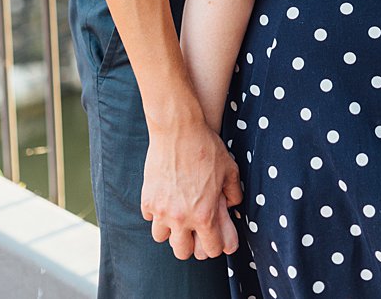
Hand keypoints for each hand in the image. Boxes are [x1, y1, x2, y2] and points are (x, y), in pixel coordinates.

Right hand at [143, 125, 242, 259]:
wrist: (177, 128)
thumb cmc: (206, 148)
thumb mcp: (230, 171)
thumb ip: (233, 194)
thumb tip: (231, 206)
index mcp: (204, 215)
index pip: (211, 250)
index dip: (216, 244)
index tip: (214, 235)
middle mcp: (181, 217)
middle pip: (183, 252)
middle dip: (190, 243)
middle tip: (194, 229)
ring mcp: (161, 209)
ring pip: (162, 237)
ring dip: (170, 229)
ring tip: (176, 216)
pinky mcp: (147, 198)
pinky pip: (150, 217)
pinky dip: (156, 213)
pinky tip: (165, 200)